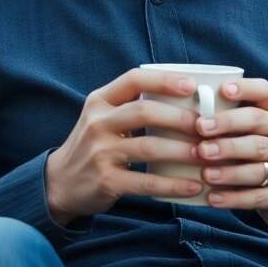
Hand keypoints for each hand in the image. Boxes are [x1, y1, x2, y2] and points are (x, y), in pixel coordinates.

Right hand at [44, 68, 204, 225]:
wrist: (60, 182)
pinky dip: (173, 185)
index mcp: (99, 101)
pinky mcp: (106, 181)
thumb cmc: (94, 146)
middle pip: (144, 111)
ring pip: (149, 147)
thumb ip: (131, 107)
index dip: (164, 80)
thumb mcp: (102, 119)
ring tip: (206, 155)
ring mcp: (100, 152)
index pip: (133, 80)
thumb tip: (185, 100)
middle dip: (180, 118)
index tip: (192, 85)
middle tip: (206, 126)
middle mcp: (97, 123)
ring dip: (182, 151)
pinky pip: (146, 182)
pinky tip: (193, 186)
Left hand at [193, 78, 267, 238]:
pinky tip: (212, 198)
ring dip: (228, 169)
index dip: (245, 88)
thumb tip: (175, 107)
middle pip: (258, 125)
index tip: (222, 90)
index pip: (264, 91)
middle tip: (200, 133)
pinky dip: (234, 198)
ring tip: (204, 172)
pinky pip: (258, 196)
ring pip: (258, 164)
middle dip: (227, 127)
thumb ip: (223, 117)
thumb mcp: (246, 130)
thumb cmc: (252, 151)